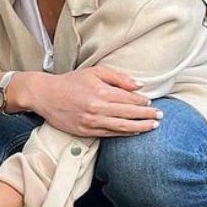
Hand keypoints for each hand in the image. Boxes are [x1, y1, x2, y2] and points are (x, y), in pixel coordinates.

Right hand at [21, 66, 159, 136]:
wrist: (45, 95)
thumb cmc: (70, 82)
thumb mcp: (94, 72)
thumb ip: (118, 77)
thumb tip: (139, 86)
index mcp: (101, 91)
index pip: (129, 99)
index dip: (143, 102)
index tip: (152, 103)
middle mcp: (97, 108)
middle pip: (129, 114)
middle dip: (147, 115)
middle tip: (160, 117)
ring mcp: (91, 121)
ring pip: (122, 127)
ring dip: (140, 127)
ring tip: (152, 127)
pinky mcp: (85, 131)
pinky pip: (109, 134)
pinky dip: (124, 133)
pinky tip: (134, 132)